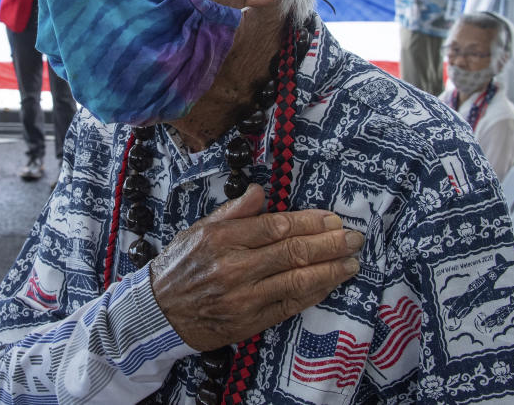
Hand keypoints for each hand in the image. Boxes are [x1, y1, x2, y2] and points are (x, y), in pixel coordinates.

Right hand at [149, 184, 362, 350]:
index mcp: (222, 238)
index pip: (277, 226)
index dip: (311, 222)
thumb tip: (261, 191)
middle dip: (330, 244)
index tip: (333, 219)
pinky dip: (314, 294)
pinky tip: (330, 283)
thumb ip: (233, 211)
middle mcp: (234, 267)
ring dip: (331, 270)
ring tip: (352, 261)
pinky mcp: (250, 321)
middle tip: (354, 238)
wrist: (159, 312)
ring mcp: (243, 297)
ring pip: (298, 280)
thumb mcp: (199, 229)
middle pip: (294, 252)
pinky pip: (290, 305)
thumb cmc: (180, 266)